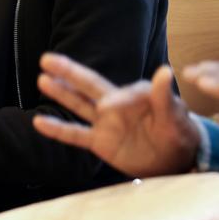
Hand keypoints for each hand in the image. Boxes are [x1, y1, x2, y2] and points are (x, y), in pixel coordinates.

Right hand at [34, 54, 198, 177]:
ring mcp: (106, 122)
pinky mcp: (100, 142)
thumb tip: (165, 70)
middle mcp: (118, 103)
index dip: (115, 101)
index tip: (107, 109)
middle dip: (69, 71)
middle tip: (47, 58)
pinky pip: (76, 135)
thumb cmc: (180, 134)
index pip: (121, 93)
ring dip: (61, 93)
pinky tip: (38, 122)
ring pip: (79, 105)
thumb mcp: (175, 116)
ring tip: (41, 79)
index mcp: (137, 94)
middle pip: (89, 85)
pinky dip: (58, 130)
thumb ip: (164, 96)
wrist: (176, 161)